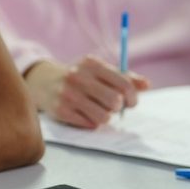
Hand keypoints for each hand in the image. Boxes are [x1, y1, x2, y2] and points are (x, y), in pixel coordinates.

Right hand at [25, 57, 149, 128]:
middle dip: (118, 108)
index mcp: (91, 64)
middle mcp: (78, 77)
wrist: (43, 82)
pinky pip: (90, 124)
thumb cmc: (79, 78)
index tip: (131, 102)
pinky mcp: (61, 110)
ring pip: (104, 117)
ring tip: (97, 110)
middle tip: (113, 107)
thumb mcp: (98, 71)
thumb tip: (146, 85)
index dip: (133, 97)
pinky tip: (84, 113)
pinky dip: (91, 122)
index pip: (124, 83)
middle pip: (115, 102)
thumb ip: (124, 77)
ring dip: (105, 116)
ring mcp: (68, 94)